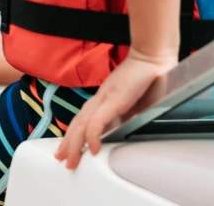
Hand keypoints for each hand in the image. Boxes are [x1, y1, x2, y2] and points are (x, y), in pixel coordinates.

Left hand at [55, 47, 177, 169]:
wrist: (151, 54)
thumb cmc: (148, 75)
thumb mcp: (137, 101)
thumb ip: (129, 114)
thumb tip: (127, 128)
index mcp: (106, 96)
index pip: (85, 116)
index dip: (76, 132)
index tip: (71, 146)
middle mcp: (101, 96)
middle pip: (79, 121)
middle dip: (69, 141)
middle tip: (62, 157)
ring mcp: (105, 97)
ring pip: (82, 122)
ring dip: (74, 142)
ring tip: (70, 159)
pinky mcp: (113, 99)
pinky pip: (98, 121)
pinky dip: (93, 136)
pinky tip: (93, 149)